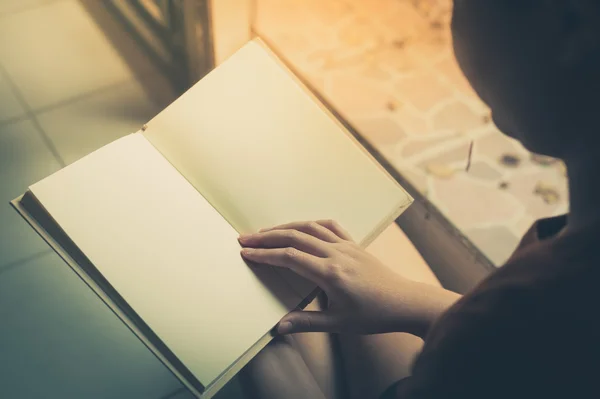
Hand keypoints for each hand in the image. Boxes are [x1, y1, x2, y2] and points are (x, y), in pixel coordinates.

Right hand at [238, 220, 458, 336]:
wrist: (405, 302)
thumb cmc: (373, 315)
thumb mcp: (339, 323)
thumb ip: (307, 322)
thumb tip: (279, 327)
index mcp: (330, 274)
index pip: (289, 258)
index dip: (265, 254)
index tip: (246, 253)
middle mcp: (336, 254)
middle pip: (295, 237)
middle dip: (267, 236)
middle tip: (245, 237)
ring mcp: (346, 246)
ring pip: (310, 228)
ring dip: (285, 227)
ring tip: (266, 231)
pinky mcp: (354, 244)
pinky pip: (330, 226)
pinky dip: (311, 223)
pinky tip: (302, 226)